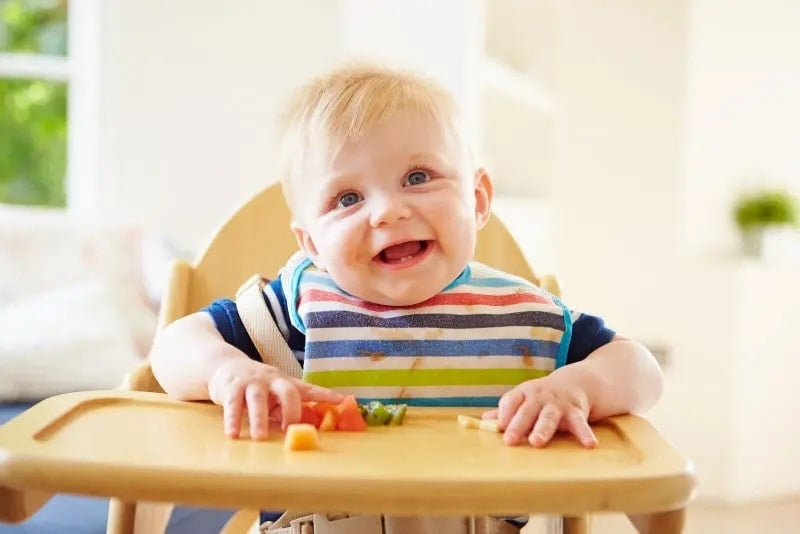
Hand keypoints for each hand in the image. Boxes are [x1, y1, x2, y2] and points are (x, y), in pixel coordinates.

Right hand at [207, 358, 342, 439]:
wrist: (226, 366)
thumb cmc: (257, 385)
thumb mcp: (274, 394)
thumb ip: (285, 408)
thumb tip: (299, 428)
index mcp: (286, 383)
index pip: (309, 388)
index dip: (325, 394)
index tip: (341, 400)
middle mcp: (272, 380)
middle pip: (287, 391)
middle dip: (291, 410)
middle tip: (290, 428)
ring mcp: (252, 383)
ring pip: (257, 399)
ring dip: (259, 419)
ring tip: (260, 438)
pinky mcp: (232, 388)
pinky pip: (233, 405)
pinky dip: (233, 420)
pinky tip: (234, 434)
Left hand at [482, 369, 597, 447]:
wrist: (576, 381)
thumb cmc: (542, 396)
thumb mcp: (524, 398)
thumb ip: (507, 411)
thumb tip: (484, 420)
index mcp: (524, 394)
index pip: (511, 400)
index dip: (504, 412)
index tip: (498, 426)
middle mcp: (540, 398)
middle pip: (527, 411)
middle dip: (518, 425)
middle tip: (509, 440)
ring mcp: (558, 404)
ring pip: (549, 417)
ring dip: (543, 429)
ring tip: (537, 442)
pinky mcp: (576, 411)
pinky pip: (580, 424)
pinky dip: (585, 434)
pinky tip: (589, 444)